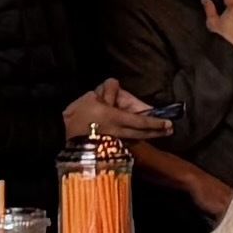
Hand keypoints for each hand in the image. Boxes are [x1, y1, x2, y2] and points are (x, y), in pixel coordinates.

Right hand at [59, 77, 173, 143]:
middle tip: (170, 130)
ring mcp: (114, 143)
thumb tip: (115, 84)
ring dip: (147, 135)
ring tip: (157, 132)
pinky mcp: (108, 149)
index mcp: (115, 118)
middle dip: (157, 131)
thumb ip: (107, 90)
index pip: (141, 120)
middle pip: (142, 133)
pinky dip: (133, 139)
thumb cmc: (77, 116)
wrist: (63, 137)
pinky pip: (126, 142)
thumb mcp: (90, 97)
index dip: (155, 122)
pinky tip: (136, 136)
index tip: (169, 124)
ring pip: (135, 138)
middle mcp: (119, 132)